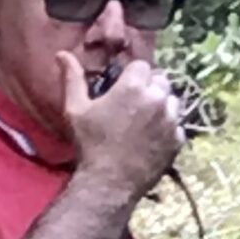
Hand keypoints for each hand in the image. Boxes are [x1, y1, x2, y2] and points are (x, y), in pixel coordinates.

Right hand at [59, 53, 181, 205]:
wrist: (109, 184)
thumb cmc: (90, 145)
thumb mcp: (76, 109)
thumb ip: (72, 78)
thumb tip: (62, 54)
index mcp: (133, 87)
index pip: (141, 66)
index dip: (132, 76)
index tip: (123, 89)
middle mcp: (156, 99)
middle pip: (160, 80)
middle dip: (149, 87)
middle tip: (133, 105)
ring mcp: (170, 121)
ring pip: (172, 101)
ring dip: (161, 106)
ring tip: (144, 122)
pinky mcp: (177, 140)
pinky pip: (177, 125)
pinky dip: (168, 129)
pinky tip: (151, 139)